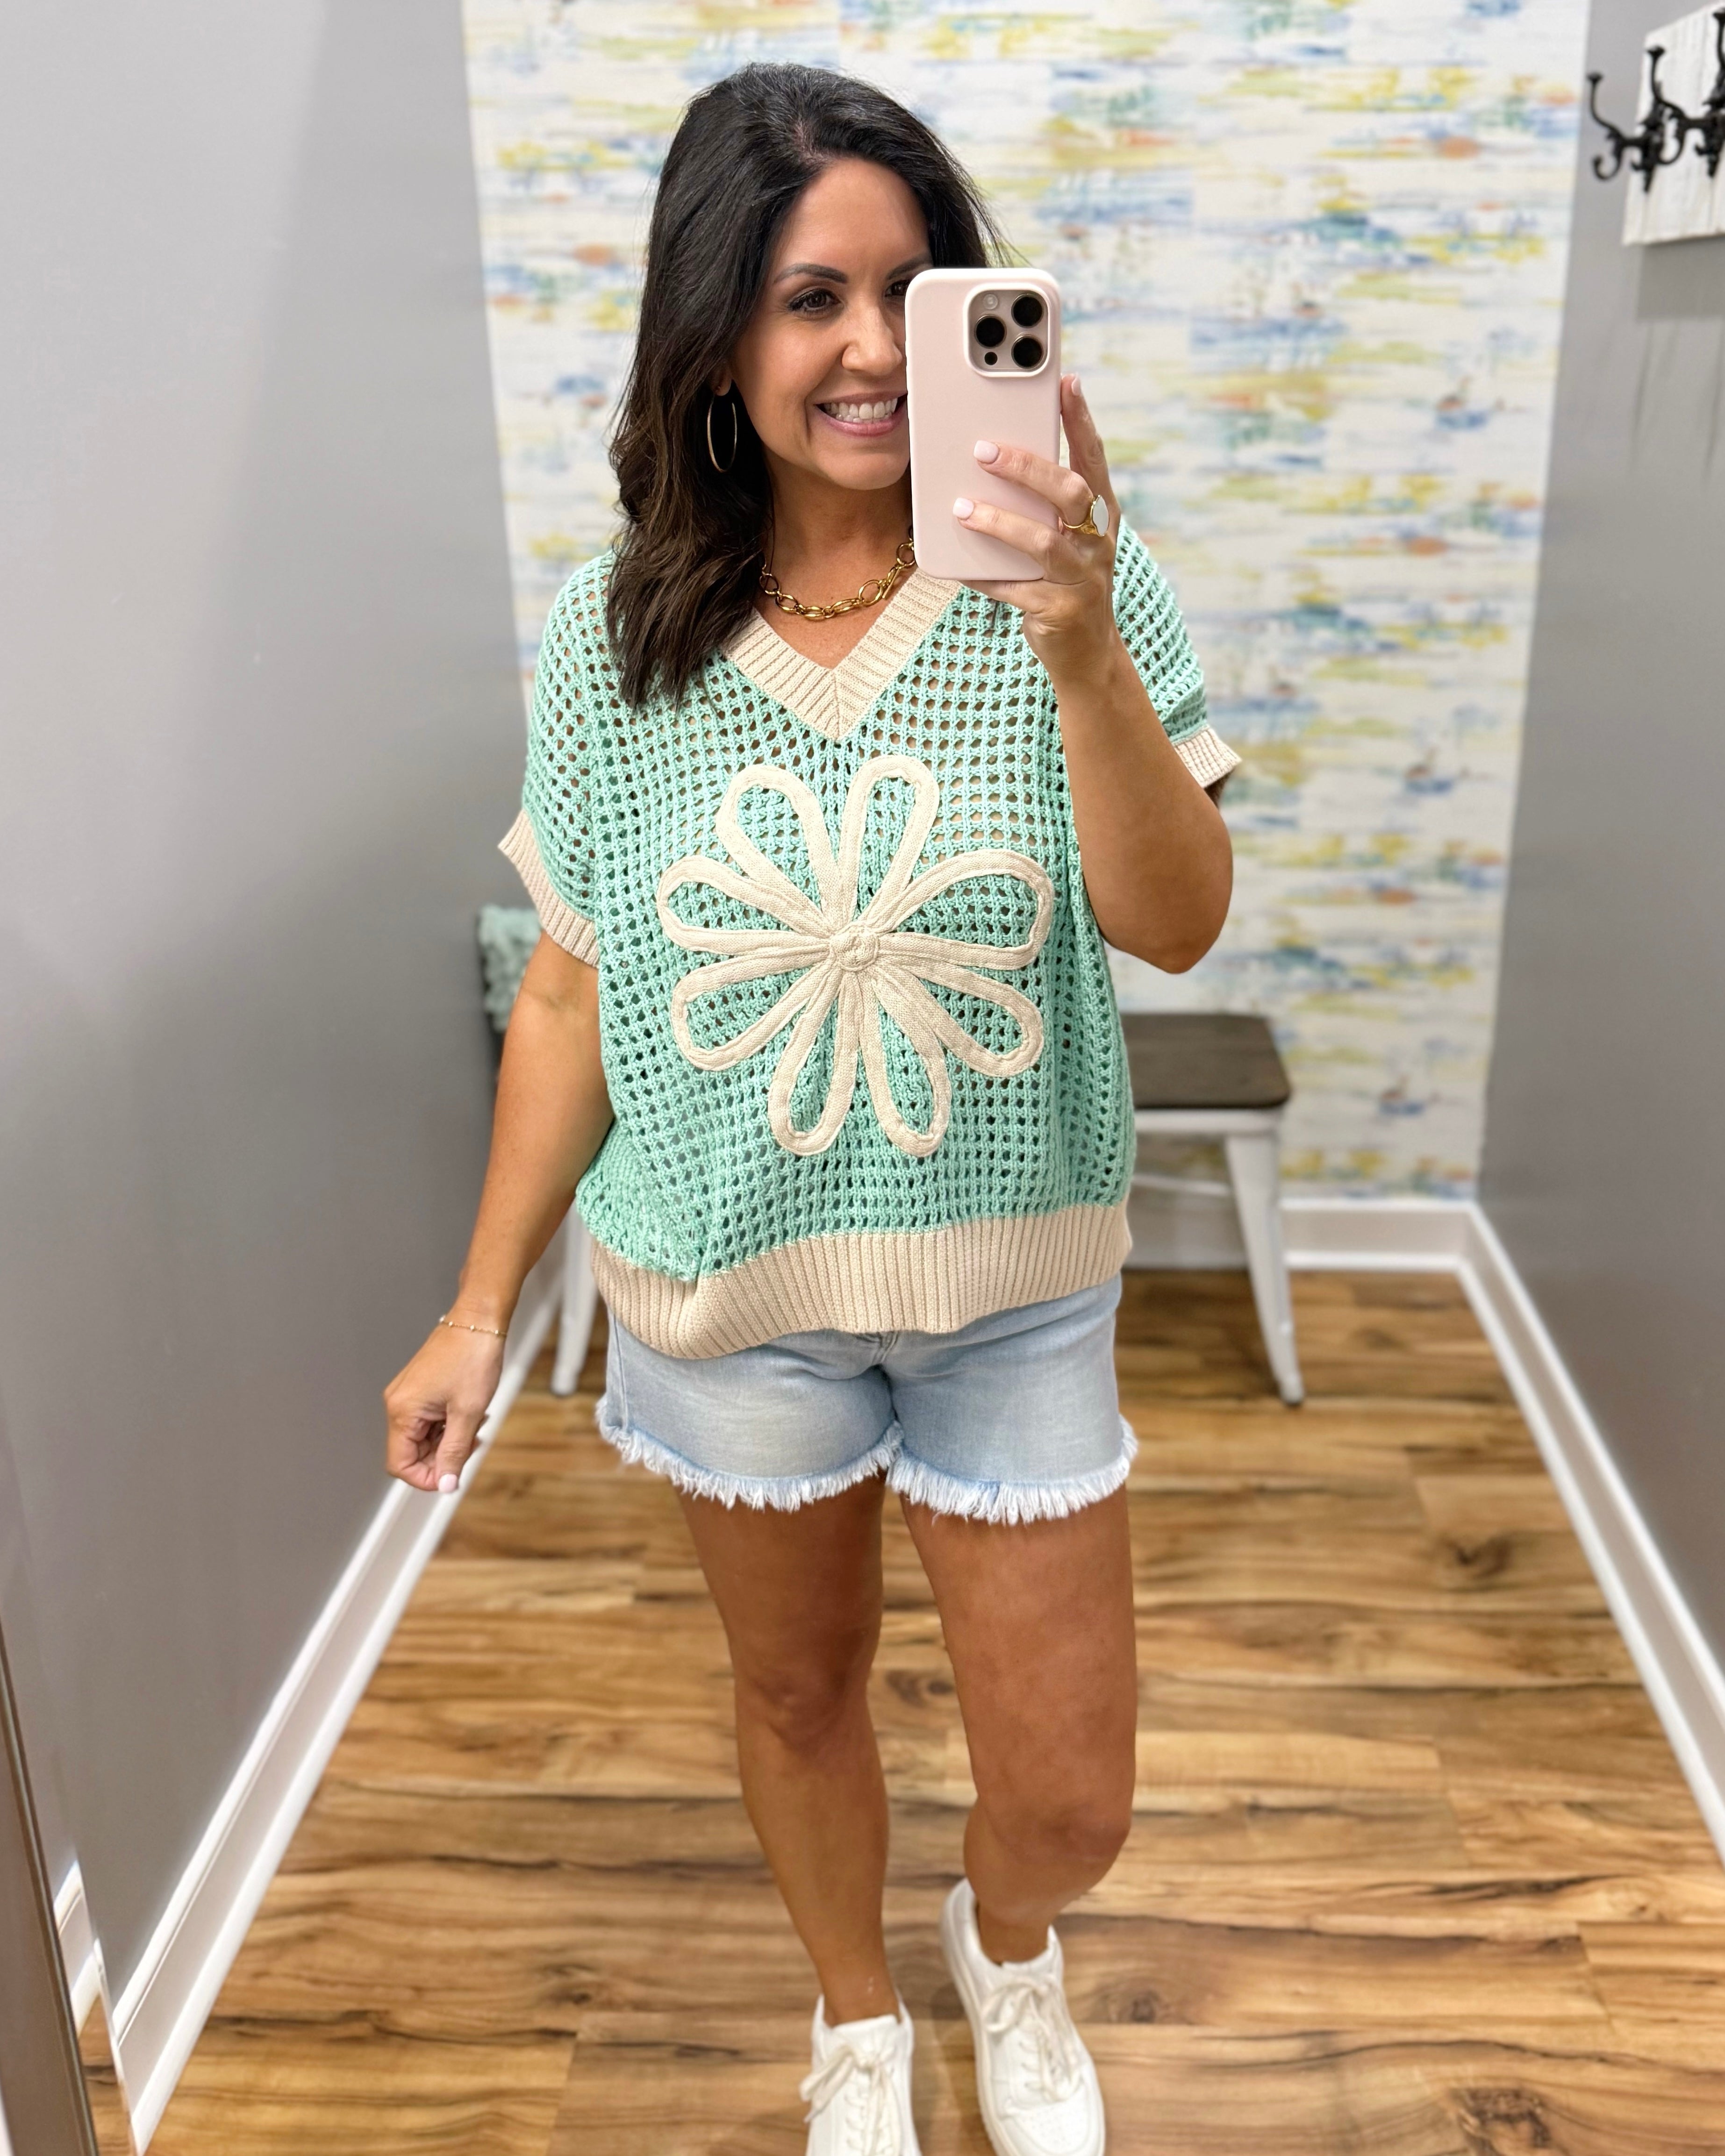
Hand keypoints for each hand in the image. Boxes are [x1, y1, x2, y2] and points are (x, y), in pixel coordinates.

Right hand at [382, 1319, 505, 1494]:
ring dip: (448, 1439)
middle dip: (442, 1456)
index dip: (426, 1478)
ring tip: (474, 1423)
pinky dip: (448, 1424)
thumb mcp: (468, 1413)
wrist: (478, 1321)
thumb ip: (454, 1453)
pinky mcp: (419, 1389)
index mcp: (402, 1411)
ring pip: (423, 1437)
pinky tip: (468, 1412)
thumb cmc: (472, 1357)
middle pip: (411, 1452)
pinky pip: (428, 1420)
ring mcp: (407, 1395)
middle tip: (472, 1444)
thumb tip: (445, 1484)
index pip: (400, 1464)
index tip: (452, 1476)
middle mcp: (398, 1403)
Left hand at [953, 374, 1121, 676]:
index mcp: (1101, 515)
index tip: (1066, 382)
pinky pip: (1014, 589)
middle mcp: (1097, 542)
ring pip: (1041, 542)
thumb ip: (1043, 505)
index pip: (1093, 458)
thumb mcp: (1066, 538)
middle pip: (1069, 492)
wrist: (1087, 653)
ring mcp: (1081, 578)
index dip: (1081, 420)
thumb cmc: (1067, 582)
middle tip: (983, 450)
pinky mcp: (1059, 611)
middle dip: (1027, 468)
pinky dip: (984, 576)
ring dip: (999, 522)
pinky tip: (958, 566)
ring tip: (962, 508)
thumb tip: (992, 461)